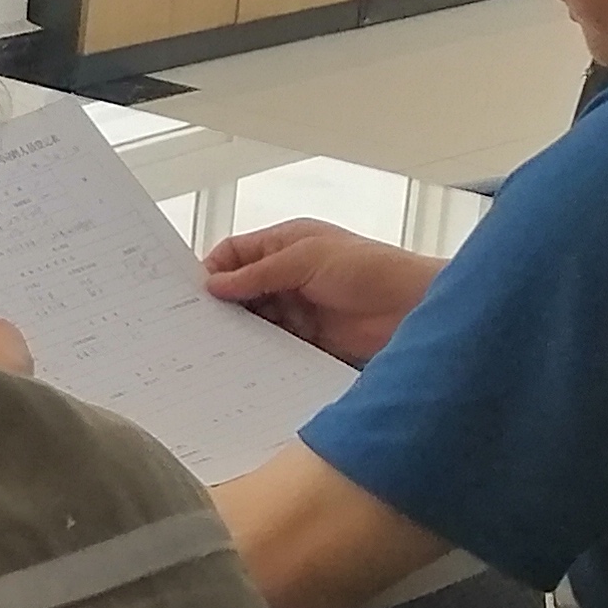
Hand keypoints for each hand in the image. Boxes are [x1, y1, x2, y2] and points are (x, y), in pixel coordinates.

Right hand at [199, 223, 438, 364]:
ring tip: (215, 347)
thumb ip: (259, 272)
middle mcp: (289, 275)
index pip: (236, 253)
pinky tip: (243, 362)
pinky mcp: (308, 340)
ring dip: (239, 331)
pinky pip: (274, 346)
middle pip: (241, 289)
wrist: (413, 309)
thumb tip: (214, 284)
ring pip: (255, 320)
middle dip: (221, 304)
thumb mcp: (307, 259)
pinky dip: (259, 353)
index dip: (213, 269)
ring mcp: (298, 309)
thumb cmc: (370, 269)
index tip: (193, 292)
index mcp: (287, 244)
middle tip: (196, 325)